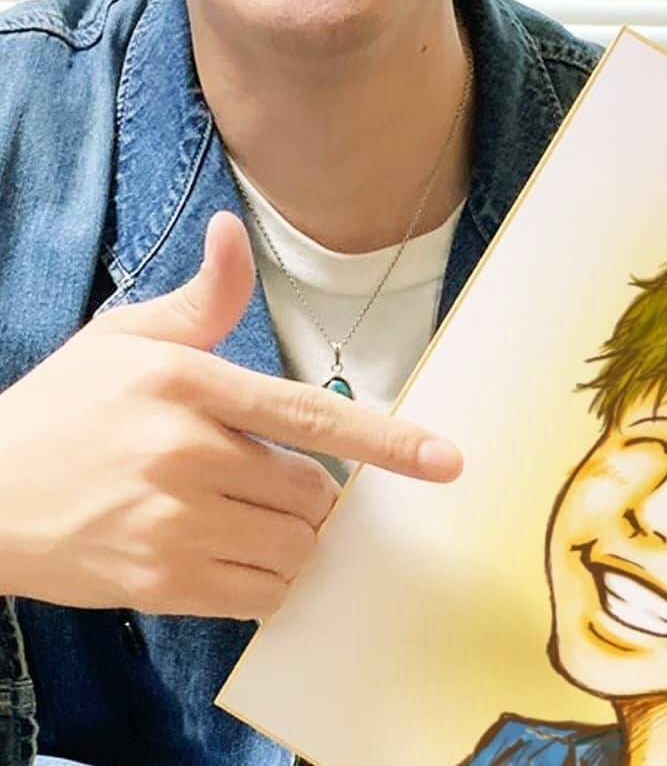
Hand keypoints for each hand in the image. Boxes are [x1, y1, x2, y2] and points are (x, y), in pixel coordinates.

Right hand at [0, 211, 460, 619]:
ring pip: (293, 548)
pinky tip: (227, 551)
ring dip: (291, 539)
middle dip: (309, 492)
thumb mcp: (127, 337)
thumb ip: (203, 296)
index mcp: (192, 386)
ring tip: (243, 515)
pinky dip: (265, 578)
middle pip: (313, 493)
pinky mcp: (160, 583)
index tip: (445, 460)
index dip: (388, 442)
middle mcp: (190, 455)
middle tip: (263, 478)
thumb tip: (234, 231)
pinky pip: (259, 593)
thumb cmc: (63, 408)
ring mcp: (175, 525)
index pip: (311, 415)